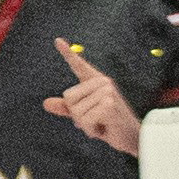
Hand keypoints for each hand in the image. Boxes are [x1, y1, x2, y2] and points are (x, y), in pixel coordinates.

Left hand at [42, 39, 141, 154]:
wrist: (133, 138)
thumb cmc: (108, 124)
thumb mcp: (84, 115)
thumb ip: (66, 108)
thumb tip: (45, 103)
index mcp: (96, 81)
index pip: (79, 66)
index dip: (68, 53)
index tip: (57, 41)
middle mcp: (103, 82)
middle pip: (68, 98)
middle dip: (77, 115)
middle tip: (96, 119)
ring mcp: (108, 93)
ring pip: (76, 111)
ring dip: (85, 124)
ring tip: (101, 124)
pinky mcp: (109, 105)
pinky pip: (84, 120)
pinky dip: (90, 130)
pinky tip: (104, 129)